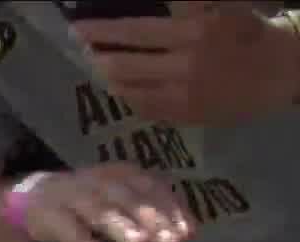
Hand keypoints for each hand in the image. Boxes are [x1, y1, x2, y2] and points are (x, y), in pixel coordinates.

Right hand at [22, 164, 194, 241]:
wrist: (33, 200)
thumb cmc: (88, 205)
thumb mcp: (121, 203)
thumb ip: (152, 217)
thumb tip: (187, 234)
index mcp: (120, 174)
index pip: (150, 187)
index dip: (170, 209)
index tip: (187, 235)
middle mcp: (97, 180)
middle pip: (127, 197)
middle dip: (150, 218)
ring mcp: (70, 196)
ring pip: (97, 209)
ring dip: (119, 225)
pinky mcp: (46, 214)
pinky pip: (64, 226)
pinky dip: (80, 239)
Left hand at [72, 2, 299, 124]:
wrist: (279, 71)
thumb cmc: (245, 32)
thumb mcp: (216, 7)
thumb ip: (182, 4)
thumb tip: (149, 10)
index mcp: (194, 33)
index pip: (135, 32)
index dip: (102, 31)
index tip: (77, 28)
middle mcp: (184, 66)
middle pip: (123, 65)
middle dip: (98, 56)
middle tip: (84, 48)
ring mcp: (182, 95)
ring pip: (128, 90)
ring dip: (109, 77)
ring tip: (100, 66)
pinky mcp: (184, 116)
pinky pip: (143, 107)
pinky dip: (128, 95)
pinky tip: (122, 87)